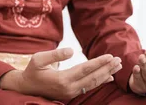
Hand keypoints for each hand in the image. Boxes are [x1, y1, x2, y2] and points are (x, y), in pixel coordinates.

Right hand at [0, 48, 121, 101]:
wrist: (26, 87)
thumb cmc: (32, 70)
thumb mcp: (38, 59)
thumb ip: (55, 54)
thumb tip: (71, 50)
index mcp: (62, 79)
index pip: (85, 69)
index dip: (99, 63)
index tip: (110, 56)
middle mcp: (69, 88)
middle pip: (93, 77)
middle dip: (107, 69)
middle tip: (119, 61)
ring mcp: (71, 92)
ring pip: (93, 83)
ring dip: (106, 75)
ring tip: (117, 67)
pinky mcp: (71, 93)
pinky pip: (88, 87)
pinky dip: (100, 82)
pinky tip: (108, 77)